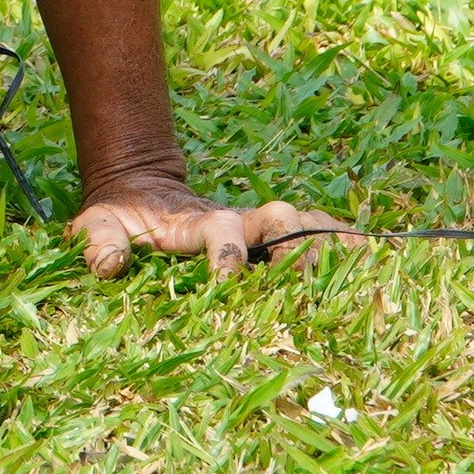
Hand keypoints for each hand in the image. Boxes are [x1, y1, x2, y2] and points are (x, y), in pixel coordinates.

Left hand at [72, 172, 349, 282]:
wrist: (140, 196)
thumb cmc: (117, 218)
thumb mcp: (96, 225)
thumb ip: (97, 241)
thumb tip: (108, 264)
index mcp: (201, 222)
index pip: (224, 231)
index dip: (228, 251)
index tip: (229, 277)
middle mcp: (240, 224)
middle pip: (282, 221)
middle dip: (299, 244)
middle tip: (312, 277)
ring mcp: (258, 234)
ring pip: (306, 229)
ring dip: (333, 245)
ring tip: (369, 268)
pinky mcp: (269, 248)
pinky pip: (314, 240)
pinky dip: (345, 247)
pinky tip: (377, 262)